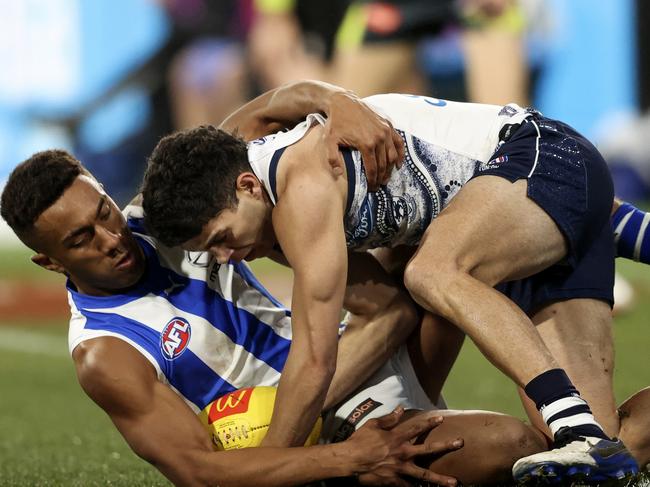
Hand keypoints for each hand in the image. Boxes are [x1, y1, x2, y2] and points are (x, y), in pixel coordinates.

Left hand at [323, 91, 404, 190]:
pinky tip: (398, 164)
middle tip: (378, 186)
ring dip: (390, 169)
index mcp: (366, 144)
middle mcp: (379, 138)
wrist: (343, 102)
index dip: (372, 181)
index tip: (371, 189)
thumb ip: (332, 158)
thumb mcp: (329, 141)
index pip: (372, 169)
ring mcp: (386, 130)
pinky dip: (400, 154)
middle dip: (381, 178)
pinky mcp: (389, 124)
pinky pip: (398, 142)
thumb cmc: (335, 122)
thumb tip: (338, 174)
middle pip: (384, 164)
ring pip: (393, 156)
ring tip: (386, 178)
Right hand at [346, 407, 462, 486]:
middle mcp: (402, 453)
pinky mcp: (394, 482)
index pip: (417, 428)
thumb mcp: (373, 425)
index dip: (430, 423)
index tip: (441, 419)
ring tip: (454, 482)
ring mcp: (400, 469)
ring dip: (440, 479)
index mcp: (396, 438)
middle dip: (445, 446)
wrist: (350, 462)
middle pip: (428, 450)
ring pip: (424, 475)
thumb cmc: (359, 442)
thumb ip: (389, 419)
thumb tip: (401, 409)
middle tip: (460, 443)